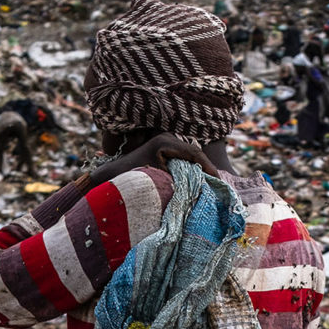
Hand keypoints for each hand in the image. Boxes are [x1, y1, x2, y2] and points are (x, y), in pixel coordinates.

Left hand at [94, 133, 218, 183]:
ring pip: (190, 157)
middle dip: (207, 169)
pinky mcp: (164, 152)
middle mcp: (166, 139)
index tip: (217, 180)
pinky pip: (183, 160)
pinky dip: (192, 171)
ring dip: (200, 170)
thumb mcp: (154, 183)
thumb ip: (177, 184)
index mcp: (164, 143)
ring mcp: (165, 144)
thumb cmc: (127, 181)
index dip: (207, 166)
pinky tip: (200, 183)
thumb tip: (199, 188)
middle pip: (194, 153)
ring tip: (214, 185)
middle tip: (220, 185)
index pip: (193, 153)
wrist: (108, 178)